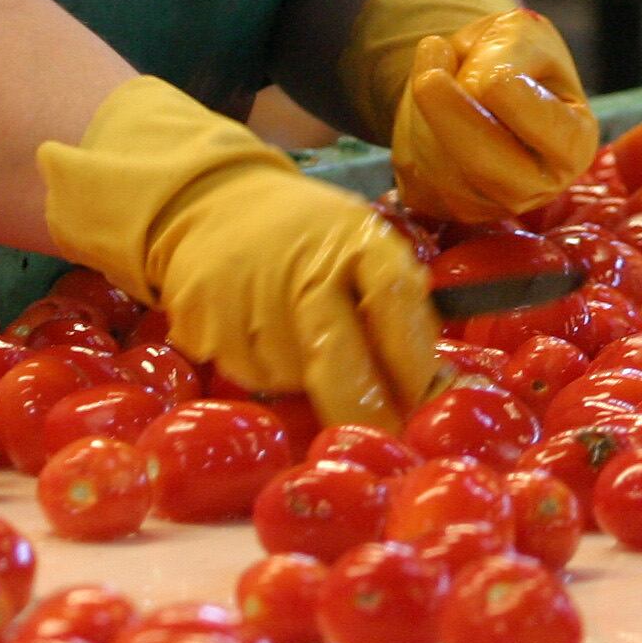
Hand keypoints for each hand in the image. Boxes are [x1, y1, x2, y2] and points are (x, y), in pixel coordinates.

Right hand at [37, 77, 436, 426]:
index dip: (412, 358)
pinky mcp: (207, 325)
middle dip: (367, 410)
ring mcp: (250, 299)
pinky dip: (269, 371)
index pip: (394, 299)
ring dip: (311, 383)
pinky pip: (254, 376)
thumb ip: (394, 301)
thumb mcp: (359, 242)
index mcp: (356, 240)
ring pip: (295, 378)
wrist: (213, 205)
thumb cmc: (306, 234)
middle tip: (385, 437)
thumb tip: (434, 384)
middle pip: (340, 360)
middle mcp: (304, 268)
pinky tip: (265, 335)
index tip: (427, 398)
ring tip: (303, 339)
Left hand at [341, 0, 598, 225]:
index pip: (542, 124)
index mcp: (575, 144)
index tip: (494, 60)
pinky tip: (426, 106)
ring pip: (441, 166)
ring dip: (424, 110)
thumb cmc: (519, 59)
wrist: (485, 82)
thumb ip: (508, 53)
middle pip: (484, 160)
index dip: (510, 90)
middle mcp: (539, 187)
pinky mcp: (445, 207)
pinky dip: (409, 129)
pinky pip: (414, 173)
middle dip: (448, 108)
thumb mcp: (525, 33)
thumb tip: (472, 88)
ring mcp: (492, 206)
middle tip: (431, 63)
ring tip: (438, 70)